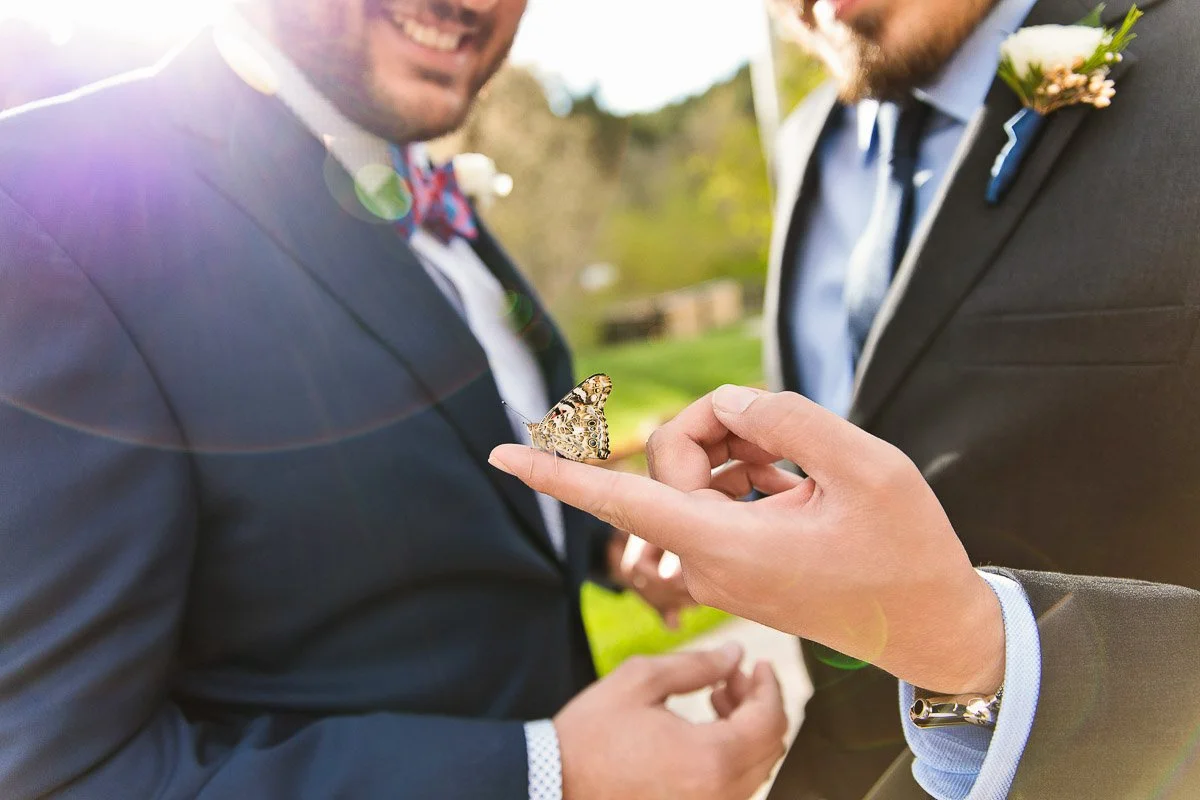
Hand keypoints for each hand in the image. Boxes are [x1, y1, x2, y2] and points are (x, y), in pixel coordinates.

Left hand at [490, 386, 1003, 694]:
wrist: (928, 627)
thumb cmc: (906, 553)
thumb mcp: (868, 468)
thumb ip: (791, 419)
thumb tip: (731, 401)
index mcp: (727, 545)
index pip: (621, 498)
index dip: (556, 473)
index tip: (499, 454)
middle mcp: (708, 558)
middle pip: (669, 460)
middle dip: (716, 426)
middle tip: (779, 433)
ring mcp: (718, 565)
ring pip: (691, 475)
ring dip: (737, 450)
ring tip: (797, 467)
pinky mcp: (734, 562)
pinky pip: (712, 498)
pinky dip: (745, 474)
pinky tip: (790, 480)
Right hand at [553, 644, 786, 799]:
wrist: (556, 782)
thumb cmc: (593, 732)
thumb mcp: (641, 681)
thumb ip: (696, 665)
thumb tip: (736, 654)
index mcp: (710, 758)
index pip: (769, 720)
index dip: (770, 686)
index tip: (761, 664)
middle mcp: (719, 793)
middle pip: (770, 746)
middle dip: (760, 703)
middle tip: (736, 675)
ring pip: (755, 767)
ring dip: (747, 727)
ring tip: (716, 696)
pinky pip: (733, 784)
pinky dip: (732, 752)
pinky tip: (705, 727)